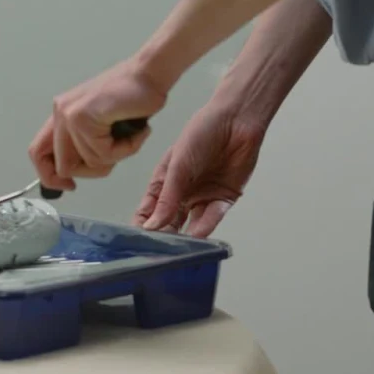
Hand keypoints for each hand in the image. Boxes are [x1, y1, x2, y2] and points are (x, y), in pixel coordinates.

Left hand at [29, 58, 168, 191]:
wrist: (150, 74)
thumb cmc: (134, 98)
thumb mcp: (102, 126)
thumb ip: (86, 144)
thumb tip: (73, 175)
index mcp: (62, 114)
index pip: (38, 153)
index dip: (50, 177)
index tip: (70, 186)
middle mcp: (60, 112)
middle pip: (62, 167)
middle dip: (92, 171)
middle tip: (114, 159)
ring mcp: (69, 114)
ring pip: (88, 162)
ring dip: (117, 156)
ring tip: (131, 136)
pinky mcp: (83, 116)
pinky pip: (103, 153)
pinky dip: (125, 149)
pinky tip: (136, 132)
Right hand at [135, 99, 265, 237]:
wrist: (237, 120)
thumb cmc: (201, 132)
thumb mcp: (178, 166)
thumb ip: (166, 199)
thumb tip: (151, 226)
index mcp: (165, 182)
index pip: (149, 210)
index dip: (142, 226)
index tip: (136, 243)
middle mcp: (183, 193)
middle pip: (170, 222)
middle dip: (164, 236)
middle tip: (157, 252)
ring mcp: (203, 197)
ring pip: (191, 224)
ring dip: (185, 236)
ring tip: (177, 249)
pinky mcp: (224, 199)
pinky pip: (212, 217)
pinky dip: (205, 227)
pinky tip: (197, 236)